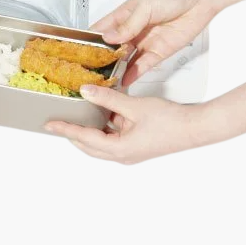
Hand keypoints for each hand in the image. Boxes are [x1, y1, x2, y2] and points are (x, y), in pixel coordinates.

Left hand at [45, 84, 205, 163]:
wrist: (195, 128)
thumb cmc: (170, 121)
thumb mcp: (134, 106)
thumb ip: (107, 98)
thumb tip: (86, 91)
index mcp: (120, 149)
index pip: (84, 138)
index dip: (65, 129)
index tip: (49, 124)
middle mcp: (122, 154)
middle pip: (88, 144)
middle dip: (72, 132)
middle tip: (58, 120)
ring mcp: (129, 151)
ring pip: (100, 141)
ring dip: (88, 129)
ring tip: (75, 114)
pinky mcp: (135, 144)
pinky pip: (112, 136)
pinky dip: (103, 125)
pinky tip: (100, 111)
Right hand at [91, 0, 215, 84]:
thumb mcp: (145, 7)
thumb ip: (127, 25)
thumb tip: (109, 37)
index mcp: (124, 15)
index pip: (101, 29)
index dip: (90, 39)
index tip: (80, 50)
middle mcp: (132, 29)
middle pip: (112, 47)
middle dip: (102, 58)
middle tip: (92, 70)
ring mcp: (144, 42)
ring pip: (126, 58)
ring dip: (117, 68)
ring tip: (106, 78)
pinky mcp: (158, 52)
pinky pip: (143, 65)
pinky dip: (133, 73)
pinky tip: (125, 80)